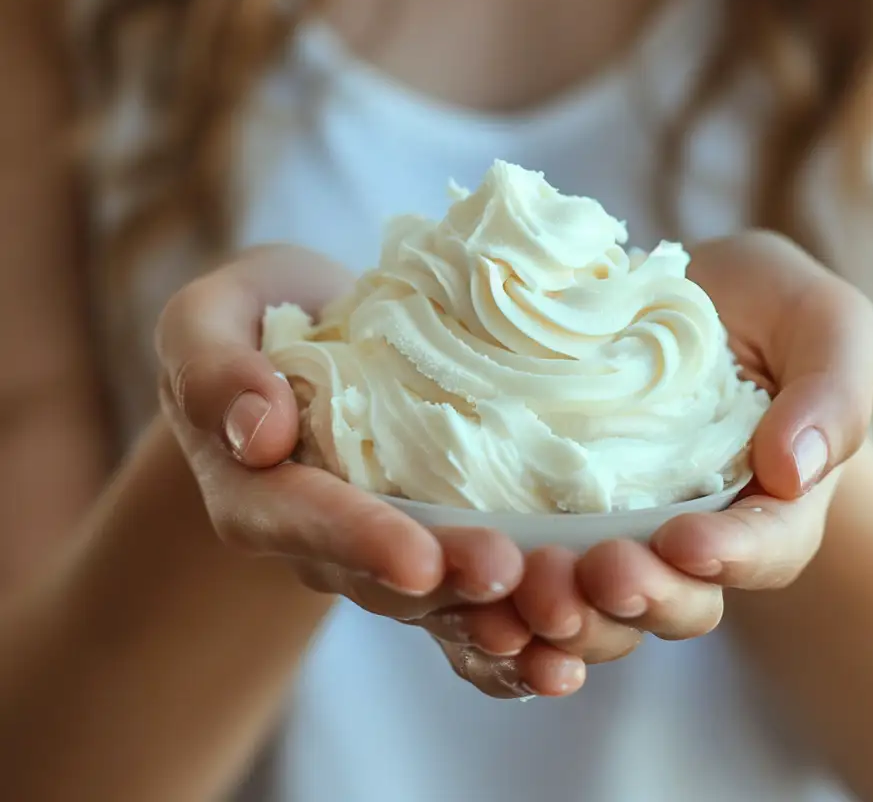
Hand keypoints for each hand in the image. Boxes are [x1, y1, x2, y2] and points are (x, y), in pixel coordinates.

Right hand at [155, 247, 581, 699]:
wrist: (306, 332)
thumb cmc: (253, 315)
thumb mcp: (209, 318)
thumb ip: (213, 369)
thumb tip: (258, 434)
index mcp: (256, 489)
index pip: (304, 521)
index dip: (362, 540)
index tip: (419, 559)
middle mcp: (318, 537)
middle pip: (380, 575)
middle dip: (445, 580)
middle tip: (507, 575)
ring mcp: (381, 545)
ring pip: (435, 597)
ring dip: (491, 611)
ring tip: (553, 617)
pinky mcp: (436, 538)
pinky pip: (467, 599)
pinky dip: (512, 636)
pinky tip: (565, 655)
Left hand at [500, 232, 872, 682]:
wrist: (674, 292)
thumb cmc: (768, 304)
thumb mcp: (823, 319)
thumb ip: (833, 389)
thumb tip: (794, 471)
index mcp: (780, 505)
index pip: (769, 550)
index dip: (730, 558)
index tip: (685, 539)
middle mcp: (703, 543)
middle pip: (682, 605)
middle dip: (644, 599)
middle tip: (602, 569)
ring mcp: (627, 544)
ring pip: (605, 619)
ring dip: (570, 618)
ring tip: (531, 589)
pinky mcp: (555, 533)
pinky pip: (536, 597)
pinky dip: (509, 618)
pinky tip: (483, 609)